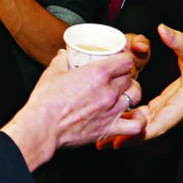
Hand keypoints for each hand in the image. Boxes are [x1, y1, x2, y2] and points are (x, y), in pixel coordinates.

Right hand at [2, 50, 144, 170]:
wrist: (43, 127)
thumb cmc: (46, 101)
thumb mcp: (52, 72)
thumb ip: (61, 60)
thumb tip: (63, 54)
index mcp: (98, 72)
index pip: (126, 61)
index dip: (125, 59)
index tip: (119, 61)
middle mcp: (109, 90)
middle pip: (131, 77)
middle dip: (125, 75)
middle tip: (116, 77)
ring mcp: (112, 110)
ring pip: (136, 96)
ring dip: (131, 93)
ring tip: (123, 94)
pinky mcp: (110, 128)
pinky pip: (136, 125)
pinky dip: (138, 120)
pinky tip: (133, 117)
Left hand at [101, 25, 182, 148]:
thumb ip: (179, 42)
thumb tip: (163, 29)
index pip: (161, 123)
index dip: (141, 131)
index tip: (122, 138)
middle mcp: (176, 112)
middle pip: (149, 129)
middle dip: (128, 137)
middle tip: (103, 143)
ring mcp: (171, 112)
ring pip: (147, 125)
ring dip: (128, 132)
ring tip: (104, 140)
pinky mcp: (167, 108)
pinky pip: (148, 118)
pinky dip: (133, 121)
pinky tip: (117, 122)